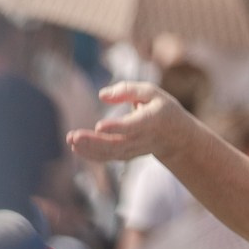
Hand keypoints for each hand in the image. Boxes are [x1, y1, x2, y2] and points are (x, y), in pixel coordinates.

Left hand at [67, 82, 191, 164]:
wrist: (177, 138)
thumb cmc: (162, 109)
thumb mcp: (152, 92)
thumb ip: (128, 90)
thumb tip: (102, 95)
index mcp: (152, 120)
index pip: (133, 126)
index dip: (117, 127)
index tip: (99, 126)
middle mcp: (143, 139)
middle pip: (118, 143)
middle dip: (94, 141)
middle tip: (73, 136)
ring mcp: (136, 150)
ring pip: (111, 153)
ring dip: (89, 149)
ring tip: (71, 140)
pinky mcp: (128, 155)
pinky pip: (109, 157)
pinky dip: (92, 155)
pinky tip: (76, 148)